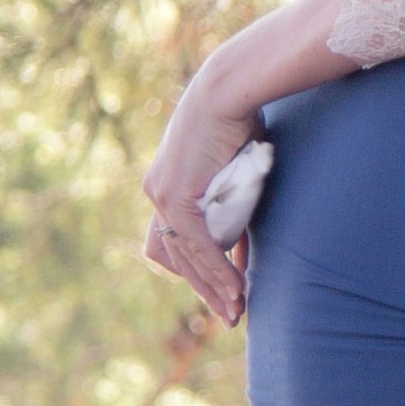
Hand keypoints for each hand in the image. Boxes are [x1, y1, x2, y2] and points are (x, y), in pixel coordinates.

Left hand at [143, 82, 258, 326]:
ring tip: (236, 310)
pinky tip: (236, 289)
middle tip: (229, 314)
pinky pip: (197, 246)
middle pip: (173, 257)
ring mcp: (162, 196)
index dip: (194, 270)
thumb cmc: (241, 120)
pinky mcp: (176, 197)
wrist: (229, 91)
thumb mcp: (238, 172)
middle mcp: (156, 193)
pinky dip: (217, 270)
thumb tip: (247, 240)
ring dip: (211, 287)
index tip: (221, 290)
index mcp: (166, 186)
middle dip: (203, 289)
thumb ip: (237, 208)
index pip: (172, 241)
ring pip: (184, 257)